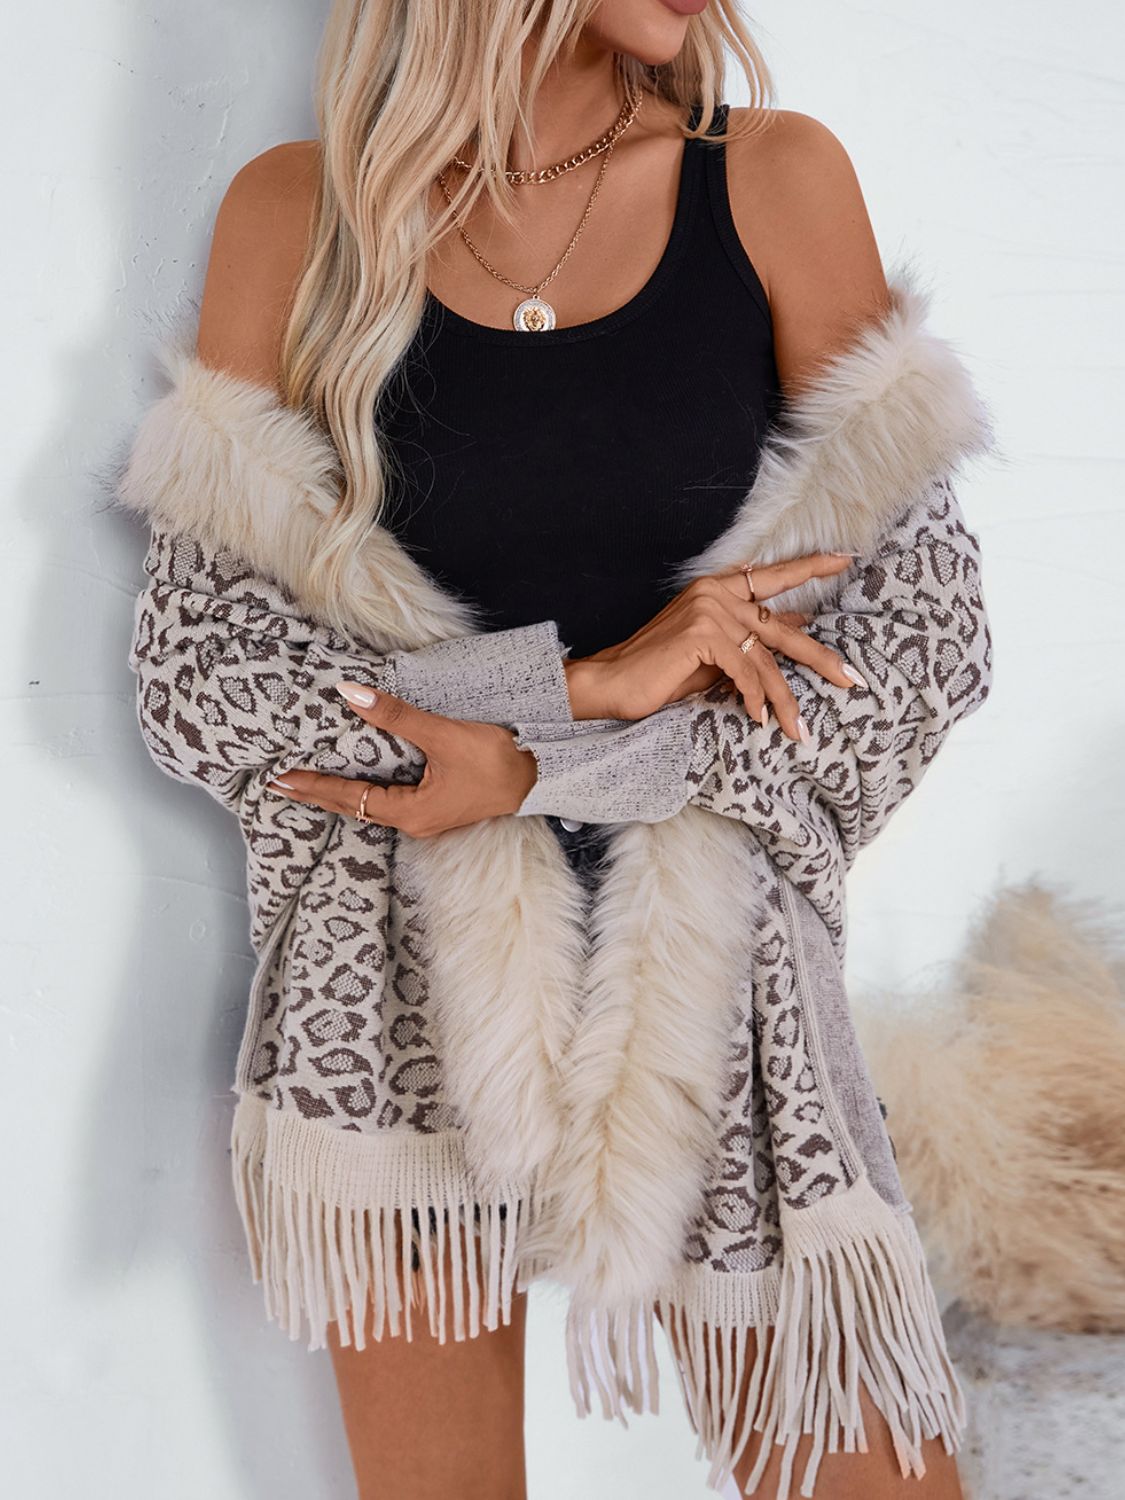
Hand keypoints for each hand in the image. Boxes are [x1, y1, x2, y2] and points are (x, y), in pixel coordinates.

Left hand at [264, 683, 538, 835]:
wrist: (539, 775)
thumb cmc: (496, 761)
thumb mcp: (443, 735)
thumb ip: (396, 716)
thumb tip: (351, 695)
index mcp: (411, 813)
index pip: (349, 800)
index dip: (313, 786)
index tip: (281, 778)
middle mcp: (414, 821)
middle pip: (354, 807)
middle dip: (317, 793)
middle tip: (279, 781)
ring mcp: (426, 816)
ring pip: (370, 805)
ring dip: (339, 792)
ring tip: (309, 779)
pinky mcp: (437, 806)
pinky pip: (388, 799)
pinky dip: (363, 789)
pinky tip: (355, 779)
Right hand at [562, 550, 868, 741]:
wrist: (610, 684)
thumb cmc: (659, 673)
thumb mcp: (712, 653)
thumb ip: (748, 639)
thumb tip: (796, 626)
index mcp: (718, 588)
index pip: (773, 577)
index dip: (810, 567)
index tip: (845, 558)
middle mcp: (716, 592)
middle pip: (782, 628)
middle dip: (820, 659)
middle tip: (851, 680)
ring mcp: (709, 610)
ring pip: (766, 659)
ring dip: (785, 700)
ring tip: (799, 730)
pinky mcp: (701, 634)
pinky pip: (744, 671)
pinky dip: (755, 700)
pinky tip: (760, 720)